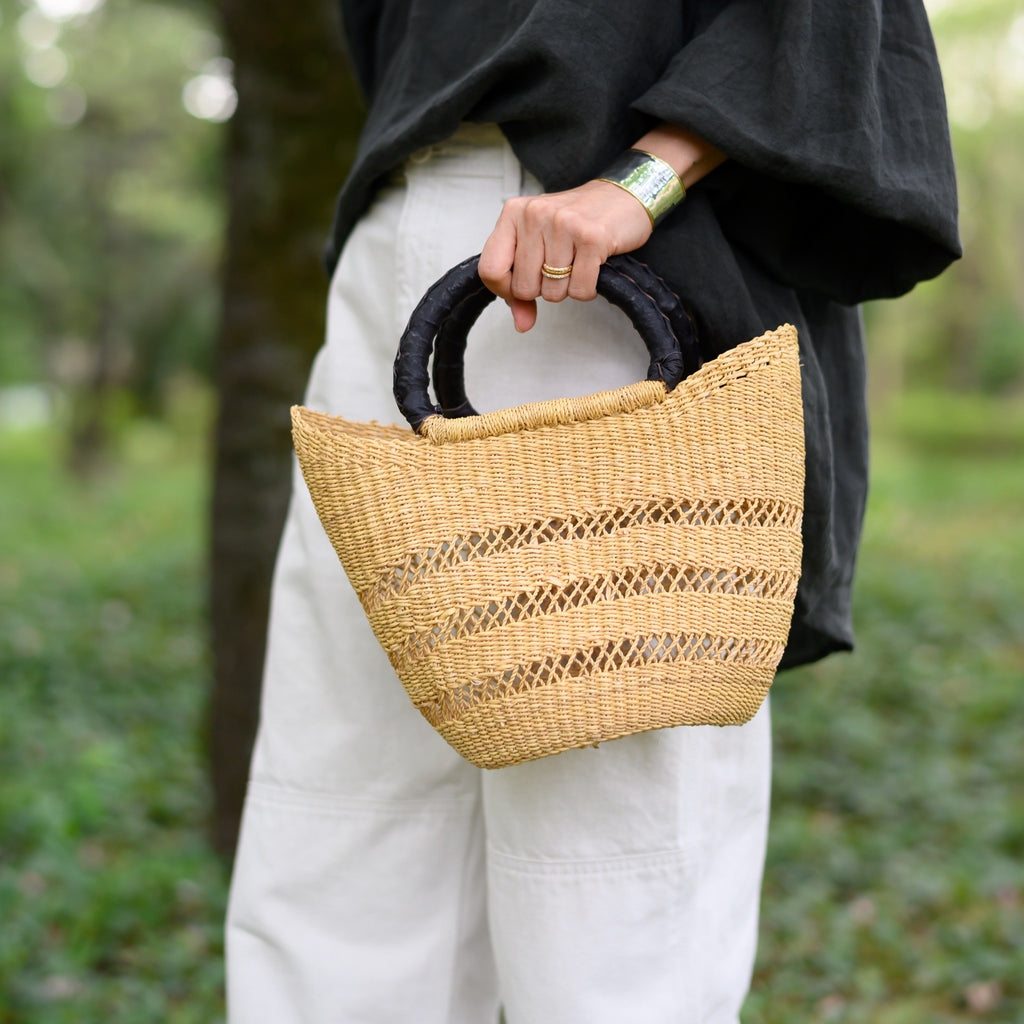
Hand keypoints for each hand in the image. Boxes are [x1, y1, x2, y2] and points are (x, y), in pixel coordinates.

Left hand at [478, 179, 651, 331]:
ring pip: (552, 292)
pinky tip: (592, 266)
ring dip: (567, 288)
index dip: (505, 290)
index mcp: (513, 213)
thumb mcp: (538, 245)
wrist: (623, 197)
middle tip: (560, 267)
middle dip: (543, 289)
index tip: (520, 287)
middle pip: (523, 287)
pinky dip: (587, 289)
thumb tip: (522, 324)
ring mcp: (563, 224)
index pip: (490, 269)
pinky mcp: (592, 237)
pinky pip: (579, 290)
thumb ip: (520, 285)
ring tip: (577, 262)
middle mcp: (534, 214)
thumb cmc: (577, 221)